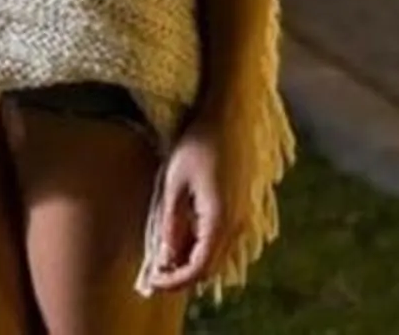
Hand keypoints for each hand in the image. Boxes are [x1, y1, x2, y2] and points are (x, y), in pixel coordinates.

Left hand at [136, 118, 239, 296]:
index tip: (152, 281)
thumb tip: (166, 256)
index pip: (199, 269)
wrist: (232, 116)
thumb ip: (171, 223)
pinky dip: (205, 246)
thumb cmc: (199, 142)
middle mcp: (238, 226)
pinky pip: (226, 240)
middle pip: (212, 268)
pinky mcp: (246, 208)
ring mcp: (245, 217)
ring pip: (220, 256)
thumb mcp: (174, 182)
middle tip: (156, 270)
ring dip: (195, 261)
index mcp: (220, 221)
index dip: (175, 281)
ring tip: (167, 253)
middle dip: (183, 274)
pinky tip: (186, 233)